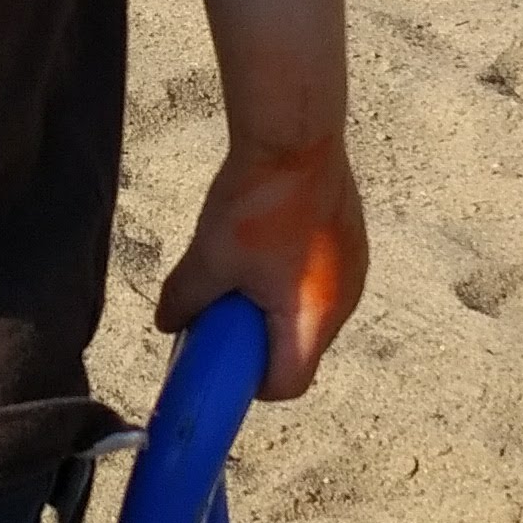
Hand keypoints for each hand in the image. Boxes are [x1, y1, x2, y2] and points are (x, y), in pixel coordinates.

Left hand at [156, 130, 367, 401]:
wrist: (295, 138)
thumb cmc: (259, 200)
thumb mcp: (209, 257)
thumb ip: (186, 299)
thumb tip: (169, 323)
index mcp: (314, 318)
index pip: (289, 383)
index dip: (251, 381)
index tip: (225, 357)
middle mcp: (344, 303)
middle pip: (300, 348)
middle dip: (259, 338)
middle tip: (226, 309)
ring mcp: (354, 272)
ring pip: (310, 313)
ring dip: (277, 306)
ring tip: (245, 269)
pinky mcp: (352, 244)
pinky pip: (321, 280)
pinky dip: (293, 278)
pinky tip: (267, 245)